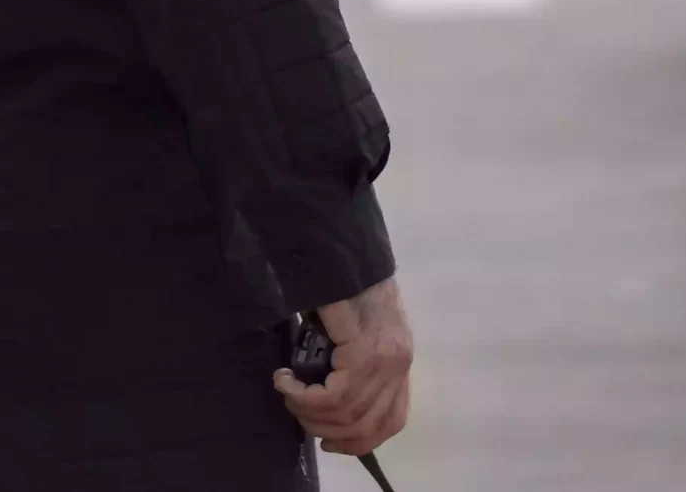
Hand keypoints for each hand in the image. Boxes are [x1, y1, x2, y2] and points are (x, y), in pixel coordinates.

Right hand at [272, 276, 412, 456]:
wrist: (339, 244)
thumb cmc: (342, 281)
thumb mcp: (357, 327)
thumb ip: (354, 363)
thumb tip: (330, 404)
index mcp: (399, 359)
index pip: (392, 420)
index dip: (358, 442)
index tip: (329, 442)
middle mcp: (398, 362)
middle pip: (366, 425)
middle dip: (323, 429)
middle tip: (295, 410)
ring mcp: (385, 356)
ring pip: (347, 413)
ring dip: (308, 411)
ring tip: (287, 390)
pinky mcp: (365, 348)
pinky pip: (336, 394)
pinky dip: (305, 397)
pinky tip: (286, 381)